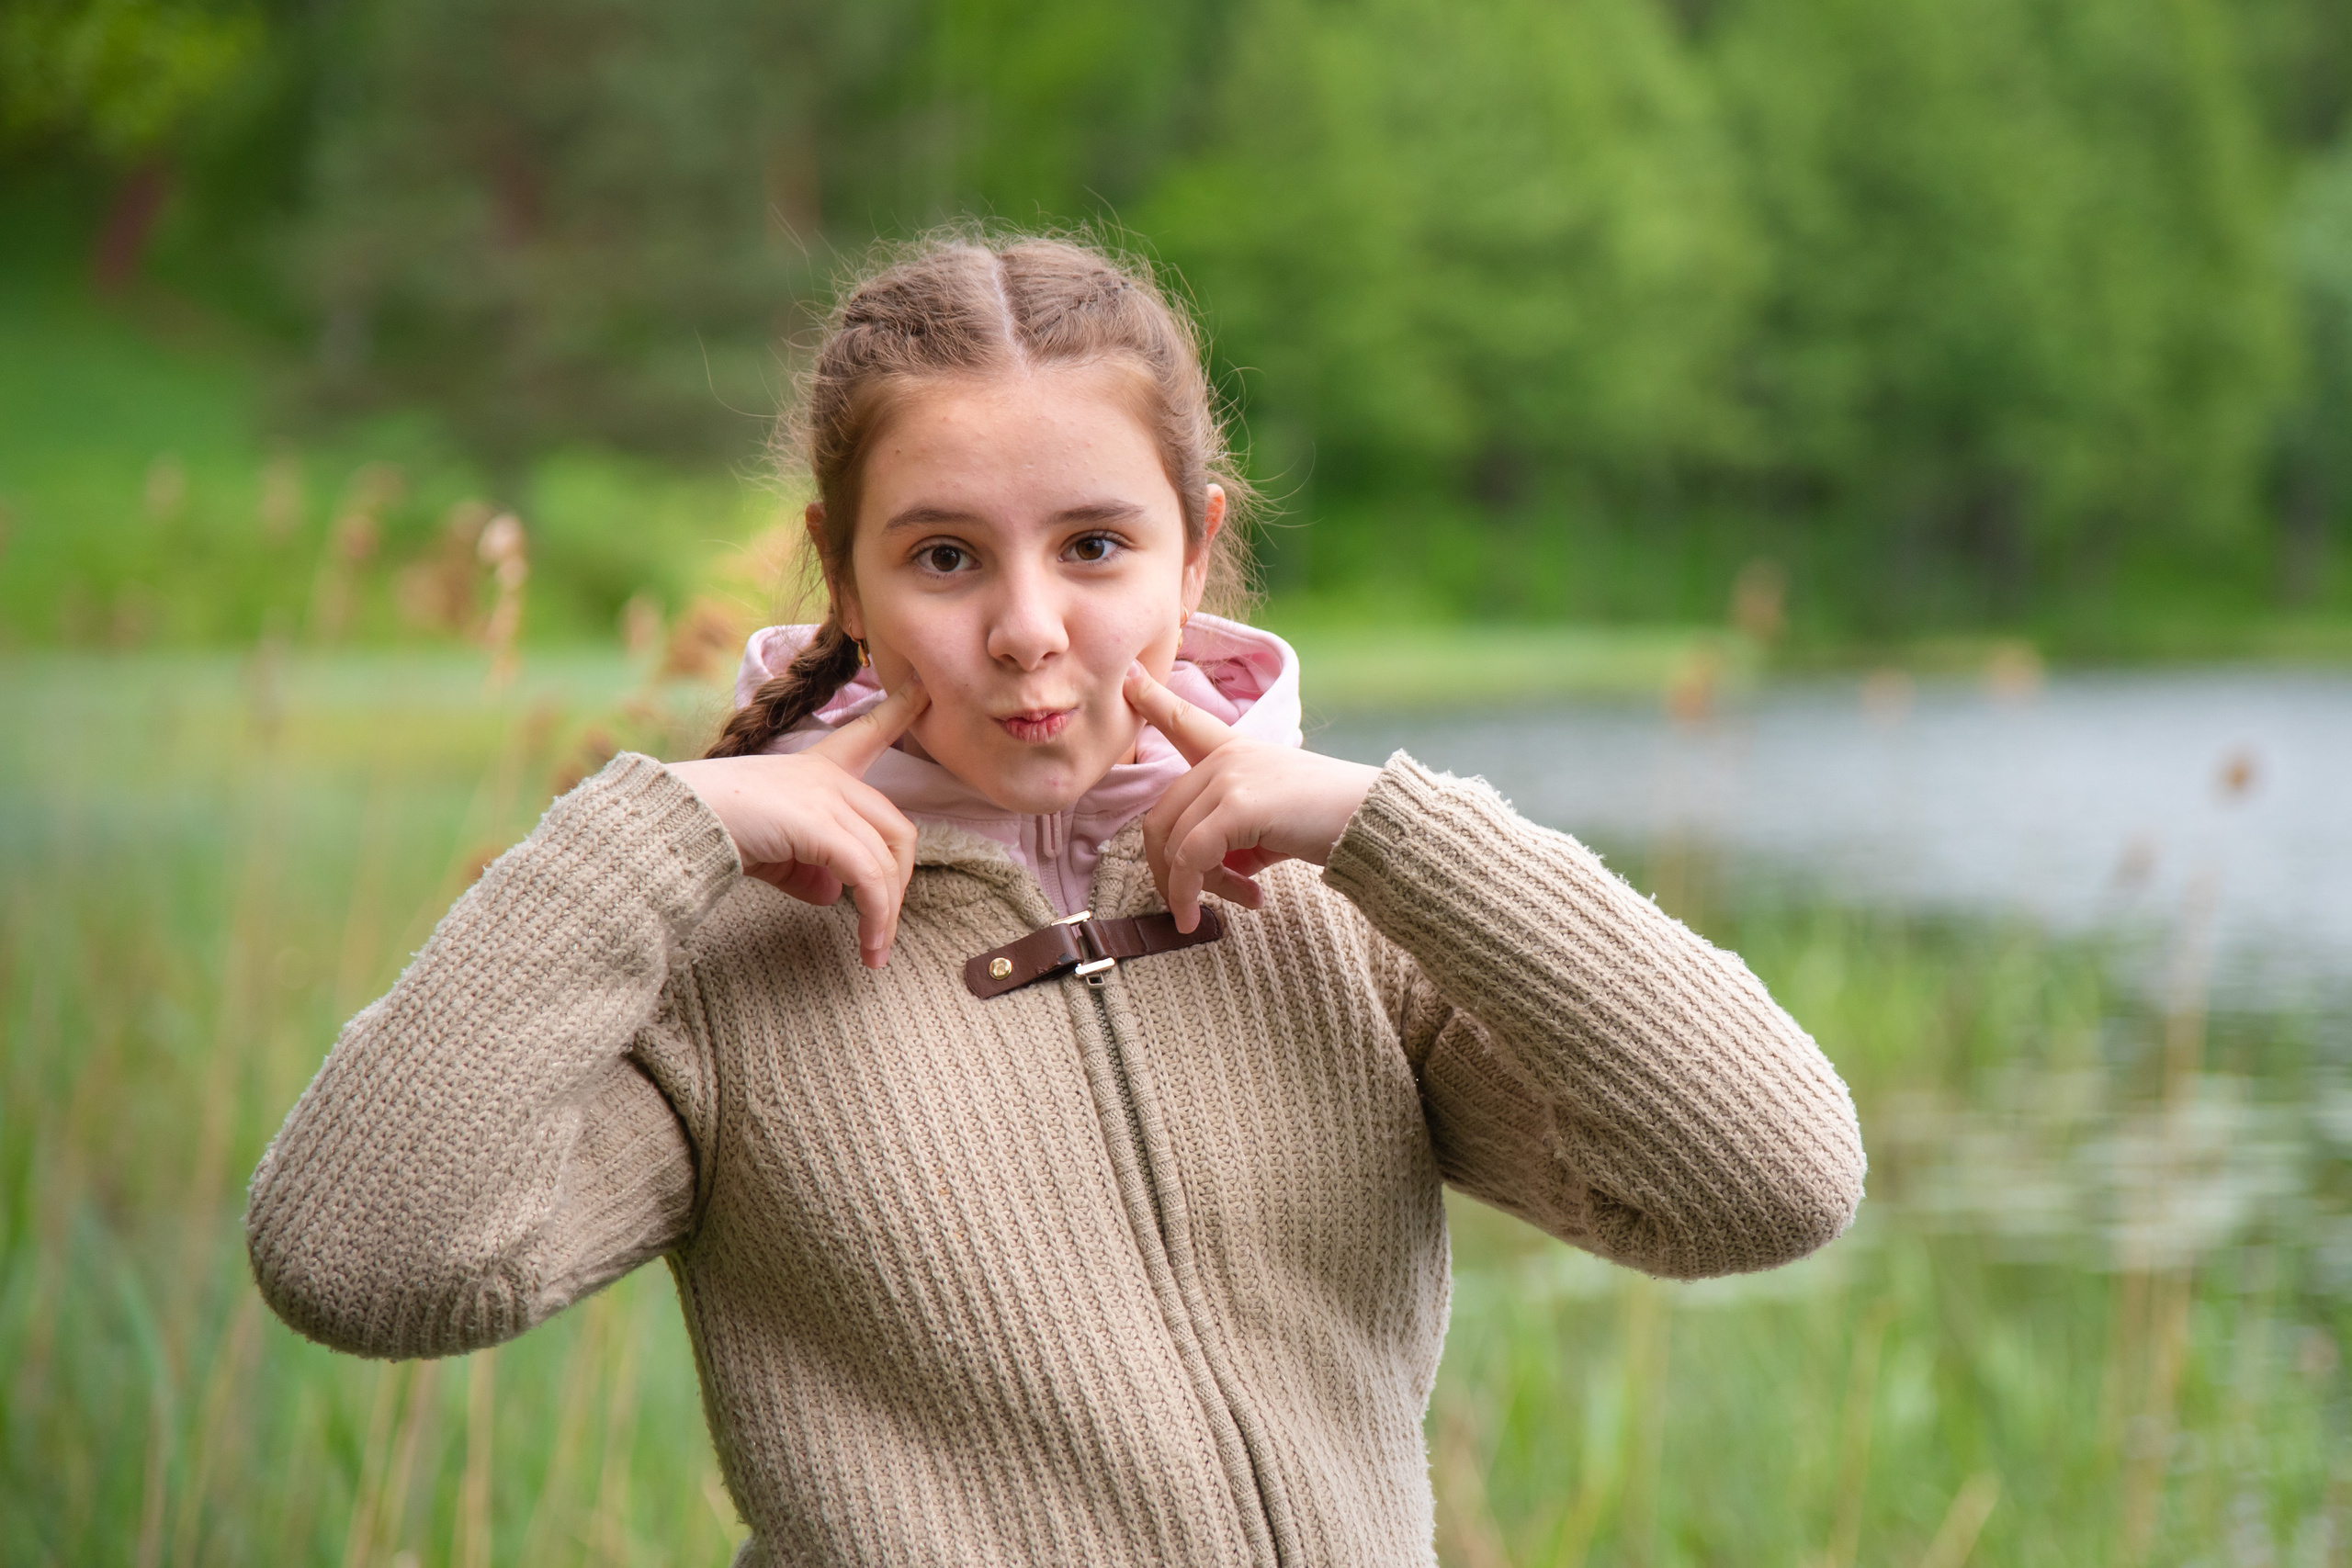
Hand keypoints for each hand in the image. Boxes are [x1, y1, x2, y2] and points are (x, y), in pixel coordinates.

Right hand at [666, 679, 930, 967]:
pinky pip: (868, 876)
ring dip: (886, 913)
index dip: (900, 709)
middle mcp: (829, 777)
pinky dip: (875, 914)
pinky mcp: (819, 826)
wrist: (675, 824)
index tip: (925, 689)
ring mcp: (827, 797)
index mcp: (818, 768)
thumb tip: (833, 894)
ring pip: (886, 859)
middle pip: (898, 829)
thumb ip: (807, 869)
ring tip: (875, 951)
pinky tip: (867, 944)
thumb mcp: (773, 852)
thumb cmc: (714, 831)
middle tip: (884, 925)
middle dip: (899, 883)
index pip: (868, 733)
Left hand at [1123, 661, 1380, 932]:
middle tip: (1196, 904)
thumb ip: (1231, 838)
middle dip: (1171, 870)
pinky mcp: (1238, 806)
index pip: (1185, 721)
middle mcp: (1226, 757)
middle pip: (1161, 817)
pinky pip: (1191, 857)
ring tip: (1233, 903)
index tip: (1128, 678)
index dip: (1153, 700)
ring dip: (1191, 887)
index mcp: (1235, 751)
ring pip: (1174, 842)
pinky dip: (1189, 892)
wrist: (1374, 823)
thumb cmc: (1328, 825)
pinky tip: (1205, 915)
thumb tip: (1208, 873)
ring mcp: (1230, 776)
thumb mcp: (1270, 828)